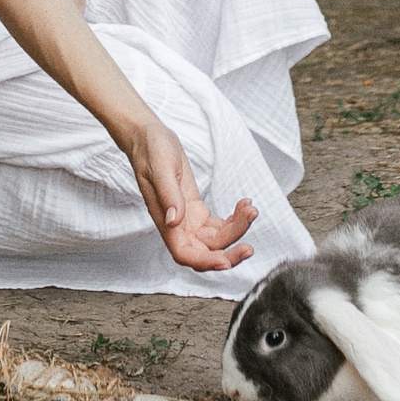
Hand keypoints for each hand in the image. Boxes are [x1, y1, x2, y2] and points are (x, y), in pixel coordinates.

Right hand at [120, 117, 256, 272]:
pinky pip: (219, 225)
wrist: (149, 138)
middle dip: (229, 253)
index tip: (225, 260)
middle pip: (206, 252)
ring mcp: (188, 220)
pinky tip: (244, 205)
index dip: (205, 262)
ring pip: (217, 239)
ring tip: (250, 209)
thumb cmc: (150, 151)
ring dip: (237, 229)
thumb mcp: (161, 168)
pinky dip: (234, 219)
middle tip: (250, 248)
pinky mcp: (196, 210)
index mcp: (166, 222)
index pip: (184, 254)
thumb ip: (168, 194)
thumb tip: (174, 220)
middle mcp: (178, 226)